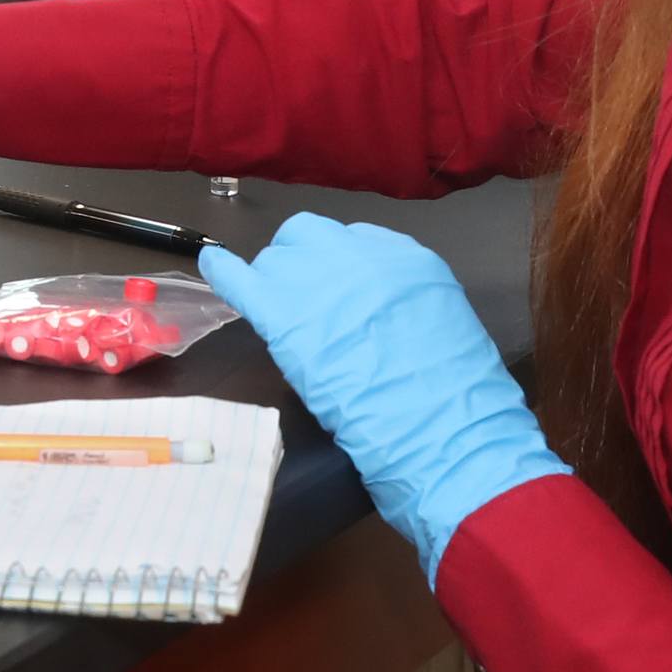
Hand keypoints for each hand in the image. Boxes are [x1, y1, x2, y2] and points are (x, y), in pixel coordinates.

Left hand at [200, 216, 569, 582]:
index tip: (341, 294)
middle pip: (312, 238)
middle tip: (307, 304)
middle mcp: (361, 256)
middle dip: (304, 264)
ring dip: (277, 281)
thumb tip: (373, 314)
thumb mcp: (445, 331)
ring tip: (282, 315)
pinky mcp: (282, 312)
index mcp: (409, 260)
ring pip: (277, 258)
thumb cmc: (458, 401)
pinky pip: (240, 277)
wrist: (446, 433)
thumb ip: (406, 307)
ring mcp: (318, 280)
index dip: (343, 270)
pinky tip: (213, 264)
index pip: (359, 242)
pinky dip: (224, 270)